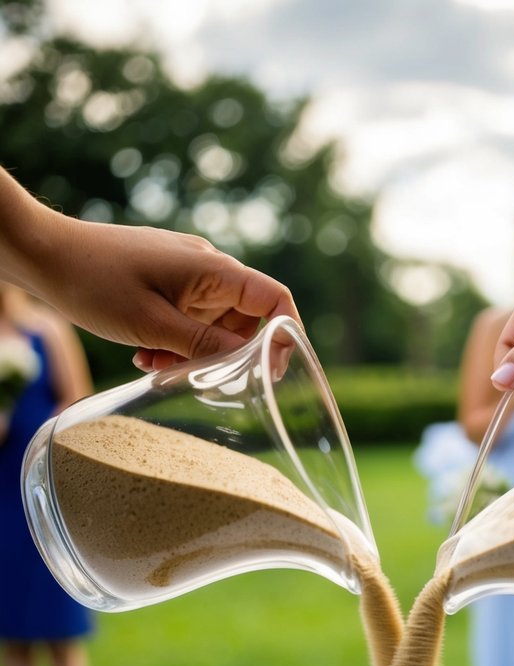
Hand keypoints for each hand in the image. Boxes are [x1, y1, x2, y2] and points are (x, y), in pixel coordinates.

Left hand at [44, 218, 298, 371]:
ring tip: (157, 365)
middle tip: (198, 378)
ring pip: (213, 324)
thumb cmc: (94, 283)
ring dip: (195, 352)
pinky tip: (146, 353)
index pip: (274, 299)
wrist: (43, 253)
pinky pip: (188, 318)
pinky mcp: (166, 281)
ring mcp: (186, 273)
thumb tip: (251, 364)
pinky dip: (175, 341)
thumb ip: (205, 346)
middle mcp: (206, 267)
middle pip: (245, 319)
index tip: (275, 373)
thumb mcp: (153, 325)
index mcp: (213, 269)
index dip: (285, 336)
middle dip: (226, 355)